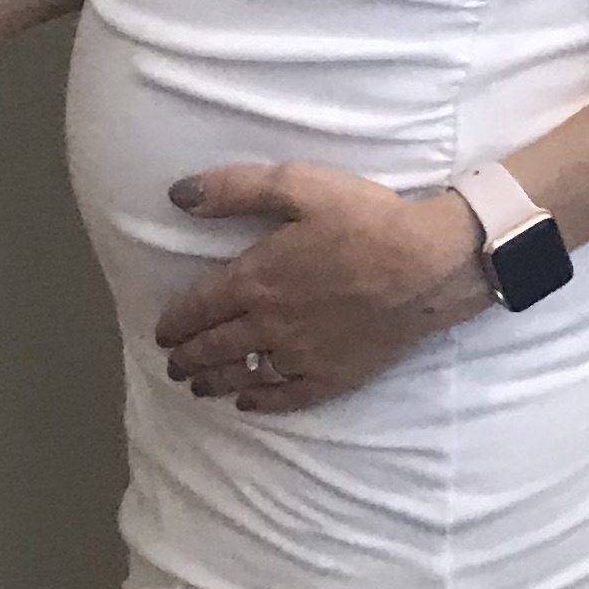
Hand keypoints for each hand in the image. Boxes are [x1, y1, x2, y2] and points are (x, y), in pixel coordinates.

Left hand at [152, 164, 492, 409]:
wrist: (427, 266)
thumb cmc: (364, 220)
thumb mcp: (296, 185)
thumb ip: (233, 189)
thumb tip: (177, 196)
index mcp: (253, 280)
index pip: (198, 308)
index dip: (175, 322)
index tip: (162, 333)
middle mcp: (267, 325)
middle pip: (215, 347)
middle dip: (188, 358)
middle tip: (173, 365)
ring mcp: (299, 355)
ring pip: (244, 375)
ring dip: (214, 382)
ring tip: (197, 387)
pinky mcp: (332, 376)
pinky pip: (286, 396)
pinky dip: (262, 402)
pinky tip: (249, 404)